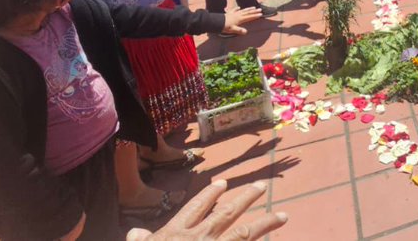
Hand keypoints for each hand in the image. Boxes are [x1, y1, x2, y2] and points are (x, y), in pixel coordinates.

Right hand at [126, 180, 285, 240]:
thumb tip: (134, 233)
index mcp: (177, 232)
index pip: (196, 207)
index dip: (210, 194)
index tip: (223, 183)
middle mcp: (200, 238)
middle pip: (227, 213)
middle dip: (245, 198)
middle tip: (261, 186)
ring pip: (244, 234)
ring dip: (265, 223)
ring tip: (283, 216)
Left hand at [221, 6, 262, 34]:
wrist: (217, 22)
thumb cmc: (225, 27)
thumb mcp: (232, 29)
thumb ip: (239, 30)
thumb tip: (246, 32)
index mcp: (240, 19)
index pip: (249, 17)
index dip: (255, 16)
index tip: (261, 14)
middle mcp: (238, 15)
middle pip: (248, 12)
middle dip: (254, 11)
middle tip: (260, 9)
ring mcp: (234, 13)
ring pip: (243, 10)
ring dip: (248, 9)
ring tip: (253, 7)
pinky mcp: (230, 13)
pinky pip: (235, 10)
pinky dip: (237, 8)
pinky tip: (239, 7)